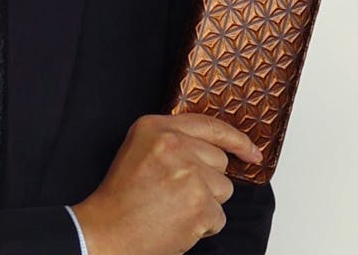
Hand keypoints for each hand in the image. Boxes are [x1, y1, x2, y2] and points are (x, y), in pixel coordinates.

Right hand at [71, 113, 262, 254]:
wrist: (105, 233)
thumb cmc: (121, 197)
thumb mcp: (140, 149)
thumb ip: (175, 139)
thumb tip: (219, 148)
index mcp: (156, 127)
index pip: (210, 125)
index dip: (237, 140)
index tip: (252, 152)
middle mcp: (173, 145)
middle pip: (220, 161)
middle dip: (206, 180)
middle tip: (175, 192)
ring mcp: (189, 174)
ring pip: (223, 189)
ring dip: (205, 203)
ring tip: (173, 208)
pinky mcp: (198, 204)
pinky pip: (219, 216)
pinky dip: (202, 225)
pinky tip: (177, 223)